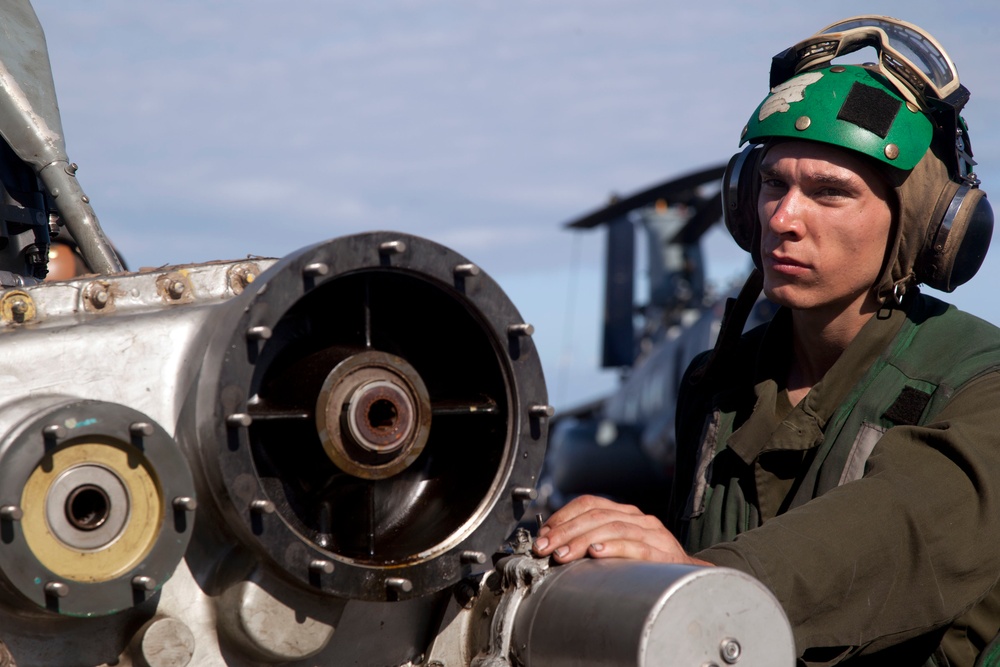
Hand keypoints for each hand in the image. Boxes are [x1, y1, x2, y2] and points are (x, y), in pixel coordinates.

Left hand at [532, 494, 711, 565]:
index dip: (562, 517)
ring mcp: (652, 533)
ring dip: (583, 541)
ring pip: (613, 527)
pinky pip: (637, 546)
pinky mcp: (663, 552)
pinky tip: (597, 553)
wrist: (689, 579)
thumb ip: (591, 543)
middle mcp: (637, 518)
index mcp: (623, 513)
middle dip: (565, 532)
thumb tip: (552, 547)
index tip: (542, 536)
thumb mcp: (617, 548)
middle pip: (596, 515)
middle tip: (544, 549)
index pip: (588, 503)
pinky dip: (614, 547)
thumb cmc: (646, 566)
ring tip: (563, 555)